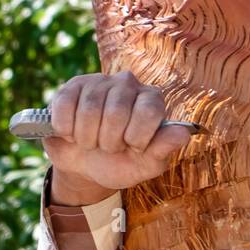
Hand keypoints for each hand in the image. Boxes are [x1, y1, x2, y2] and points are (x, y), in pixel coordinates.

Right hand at [41, 71, 193, 204]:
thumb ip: (163, 149)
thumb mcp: (145, 165)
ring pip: (89, 110)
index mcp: (152, 100)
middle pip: (116, 111)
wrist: (86, 167)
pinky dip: (66, 129)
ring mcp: (99, 81)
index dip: (137, 137)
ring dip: (87, 138)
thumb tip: (184, 134)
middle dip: (109, 141)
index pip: (149, 111)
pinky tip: (72, 132)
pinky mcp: (72, 86)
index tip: (134, 148)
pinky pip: (65, 106)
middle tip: (109, 147)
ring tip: (91, 142)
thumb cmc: (121, 164)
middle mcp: (128, 83)